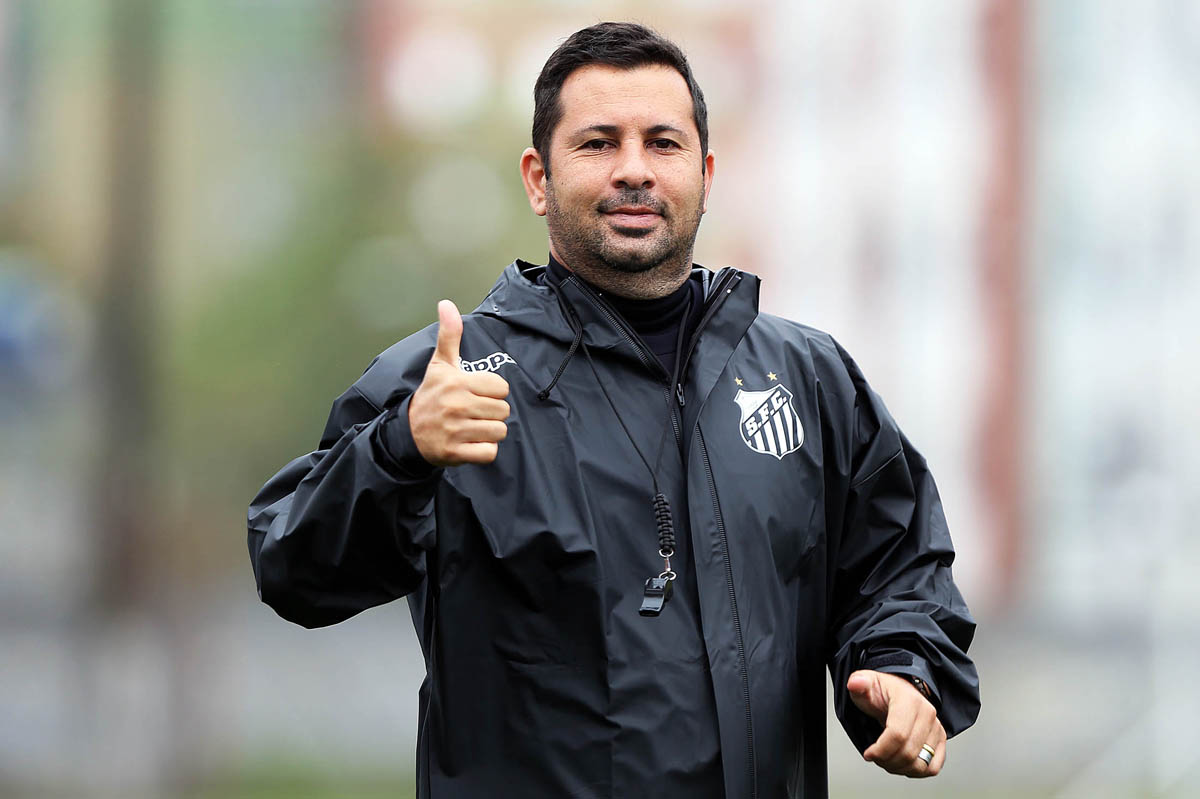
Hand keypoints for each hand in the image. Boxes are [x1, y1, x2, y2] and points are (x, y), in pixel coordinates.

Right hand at [408, 300, 509, 465]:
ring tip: (473, 428)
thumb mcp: (440, 365)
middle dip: (492, 413)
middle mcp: (456, 406)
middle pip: (503, 411)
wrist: (407, 433)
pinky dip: (484, 451)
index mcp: (457, 383)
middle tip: (474, 413)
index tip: (477, 395)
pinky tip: (470, 443)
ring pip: (499, 432)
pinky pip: (489, 453)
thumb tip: (446, 304)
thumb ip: (449, 335)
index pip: (501, 388)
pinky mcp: (455, 453)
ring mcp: (455, 431)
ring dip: (490, 433)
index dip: (493, 392)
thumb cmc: (430, 396)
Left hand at [847, 670, 945, 777]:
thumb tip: (855, 683)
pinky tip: (901, 763)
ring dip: (900, 768)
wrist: (897, 690)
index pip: (898, 735)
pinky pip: (933, 767)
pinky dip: (916, 771)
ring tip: (887, 760)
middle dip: (887, 761)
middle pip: (909, 753)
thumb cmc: (881, 690)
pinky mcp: (940, 740)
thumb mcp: (865, 683)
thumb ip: (858, 683)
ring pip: (921, 764)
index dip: (880, 750)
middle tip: (875, 757)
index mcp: (909, 701)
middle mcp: (927, 714)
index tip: (868, 753)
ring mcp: (936, 728)